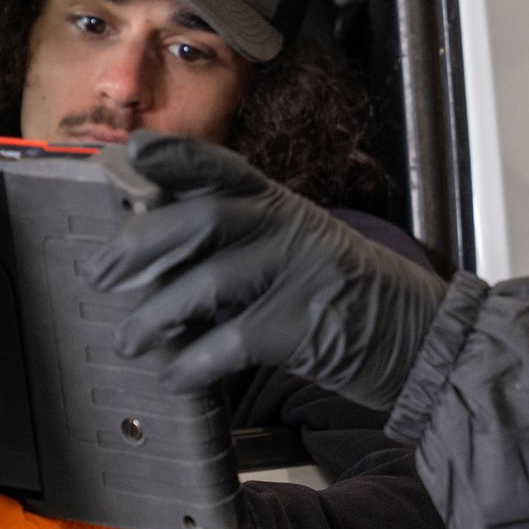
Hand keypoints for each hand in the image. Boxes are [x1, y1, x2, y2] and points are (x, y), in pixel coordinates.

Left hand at [89, 132, 448, 410]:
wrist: (426, 342)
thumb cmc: (354, 302)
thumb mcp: (306, 252)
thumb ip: (248, 245)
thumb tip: (165, 253)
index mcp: (288, 208)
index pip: (226, 169)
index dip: (177, 157)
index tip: (133, 153)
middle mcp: (292, 229)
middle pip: (203, 219)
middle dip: (141, 245)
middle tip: (102, 273)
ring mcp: (301, 274)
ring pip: (208, 281)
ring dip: (156, 313)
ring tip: (129, 339)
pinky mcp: (306, 325)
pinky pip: (233, 340)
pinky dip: (194, 361)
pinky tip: (175, 375)